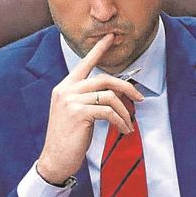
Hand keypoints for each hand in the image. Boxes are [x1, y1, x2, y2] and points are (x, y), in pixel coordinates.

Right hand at [35, 34, 143, 184]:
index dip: (99, 49)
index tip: (111, 36)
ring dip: (125, 112)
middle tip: (140, 98)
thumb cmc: (69, 137)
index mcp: (65, 87)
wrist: (55, 160)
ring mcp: (71, 101)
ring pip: (110, 97)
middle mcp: (66, 90)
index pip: (84, 63)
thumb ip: (88, 98)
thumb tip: (115, 92)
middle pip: (105, 79)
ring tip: (128, 125)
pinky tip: (123, 130)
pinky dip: (120, 121)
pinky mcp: (79, 113)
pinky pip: (109, 111)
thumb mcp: (76, 112)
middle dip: (127, 88)